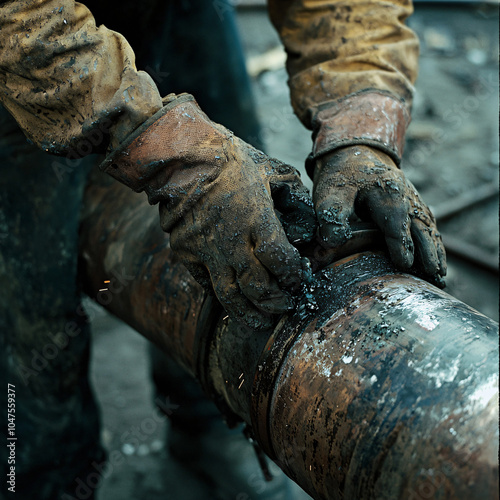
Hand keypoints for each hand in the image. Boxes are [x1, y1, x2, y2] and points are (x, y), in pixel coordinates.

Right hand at [162, 141, 316, 329]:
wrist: (182, 159)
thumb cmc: (231, 161)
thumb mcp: (272, 170)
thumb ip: (294, 197)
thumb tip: (308, 223)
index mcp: (256, 218)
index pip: (279, 260)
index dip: (292, 276)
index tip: (299, 280)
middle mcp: (231, 240)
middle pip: (256, 287)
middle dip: (275, 303)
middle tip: (285, 307)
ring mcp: (205, 250)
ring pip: (229, 295)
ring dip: (248, 313)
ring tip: (260, 322)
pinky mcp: (185, 253)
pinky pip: (204, 283)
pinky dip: (219, 294)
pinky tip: (232, 298)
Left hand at [312, 145, 445, 282]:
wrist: (354, 156)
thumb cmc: (341, 178)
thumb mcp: (329, 193)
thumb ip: (331, 215)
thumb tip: (333, 241)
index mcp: (385, 191)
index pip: (394, 220)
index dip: (400, 242)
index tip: (404, 264)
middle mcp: (405, 196)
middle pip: (419, 225)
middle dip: (427, 251)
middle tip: (433, 275)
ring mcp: (412, 201)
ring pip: (427, 227)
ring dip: (435, 250)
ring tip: (439, 275)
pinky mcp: (414, 207)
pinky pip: (428, 226)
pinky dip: (434, 243)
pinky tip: (437, 262)